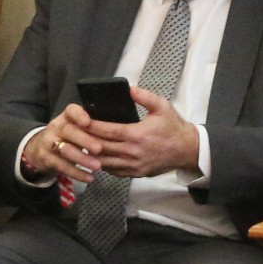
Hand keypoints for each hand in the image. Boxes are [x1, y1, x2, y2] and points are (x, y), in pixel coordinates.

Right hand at [21, 104, 103, 184]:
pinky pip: (61, 166)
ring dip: (82, 158)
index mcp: (65, 117)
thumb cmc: (67, 138)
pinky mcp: (46, 158)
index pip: (71, 111)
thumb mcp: (75, 129)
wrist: (39, 150)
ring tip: (97, 166)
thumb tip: (117, 133)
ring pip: (65, 150)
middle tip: (99, 149)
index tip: (88, 122)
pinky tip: (89, 177)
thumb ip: (91, 129)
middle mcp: (55, 127)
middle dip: (84, 140)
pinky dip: (76, 173)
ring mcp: (48, 143)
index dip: (79, 115)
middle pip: (68, 131)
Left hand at [77, 85, 200, 178]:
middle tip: (75, 133)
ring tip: (81, 146)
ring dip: (92, 154)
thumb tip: (129, 89)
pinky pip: (114, 171)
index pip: (108, 131)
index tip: (81, 121)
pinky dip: (103, 164)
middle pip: (102, 147)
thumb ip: (145, 97)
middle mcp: (133, 152)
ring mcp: (133, 165)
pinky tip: (96, 157)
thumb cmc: (173, 127)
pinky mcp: (136, 174)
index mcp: (137, 135)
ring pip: (105, 162)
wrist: (187, 150)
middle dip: (87, 140)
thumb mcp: (162, 107)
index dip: (92, 127)